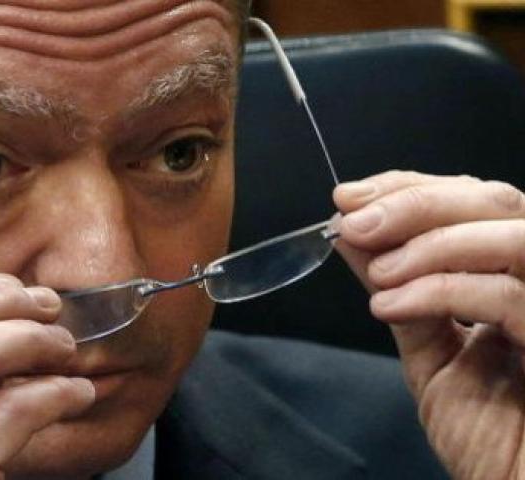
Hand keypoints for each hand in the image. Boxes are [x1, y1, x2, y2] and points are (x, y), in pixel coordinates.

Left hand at [334, 171, 524, 479]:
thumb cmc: (490, 436)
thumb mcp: (430, 352)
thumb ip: (399, 290)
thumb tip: (352, 234)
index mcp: (514, 275)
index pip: (472, 202)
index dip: (411, 188)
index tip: (349, 198)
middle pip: (497, 201)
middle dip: (415, 203)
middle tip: (352, 222)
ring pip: (514, 235)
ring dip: (430, 242)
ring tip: (379, 272)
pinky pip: (511, 296)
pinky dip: (442, 290)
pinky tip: (391, 305)